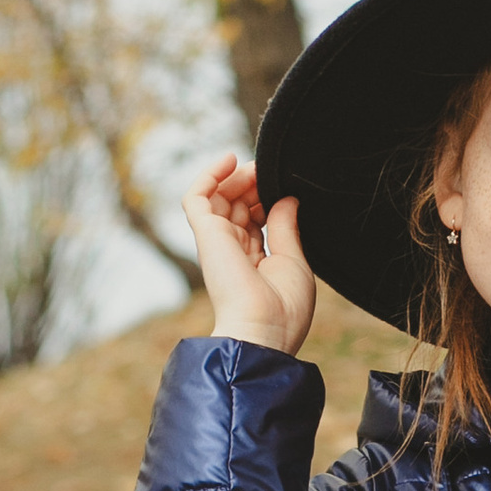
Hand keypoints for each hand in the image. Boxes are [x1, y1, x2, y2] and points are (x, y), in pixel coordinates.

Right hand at [183, 152, 315, 354]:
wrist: (263, 330)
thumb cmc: (284, 308)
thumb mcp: (295, 262)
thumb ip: (287, 228)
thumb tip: (287, 199)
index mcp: (253, 262)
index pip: (254, 219)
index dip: (267, 198)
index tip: (284, 187)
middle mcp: (232, 251)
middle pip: (237, 205)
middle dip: (255, 184)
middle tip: (272, 172)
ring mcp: (217, 241)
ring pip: (219, 197)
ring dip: (238, 177)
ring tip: (258, 167)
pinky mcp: (205, 233)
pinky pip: (196, 196)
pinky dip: (209, 175)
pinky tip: (229, 160)